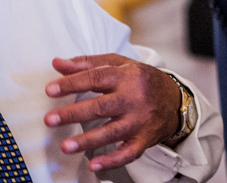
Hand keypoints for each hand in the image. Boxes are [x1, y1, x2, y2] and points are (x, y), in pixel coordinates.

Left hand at [43, 54, 181, 171]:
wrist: (176, 99)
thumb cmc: (142, 80)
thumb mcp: (120, 64)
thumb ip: (88, 64)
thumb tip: (58, 64)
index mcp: (127, 76)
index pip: (96, 77)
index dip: (72, 83)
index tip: (51, 89)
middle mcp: (134, 98)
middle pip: (101, 106)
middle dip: (74, 113)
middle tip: (50, 119)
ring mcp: (139, 120)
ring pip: (112, 132)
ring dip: (88, 140)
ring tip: (65, 146)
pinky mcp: (144, 138)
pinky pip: (128, 152)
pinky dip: (112, 160)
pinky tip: (94, 164)